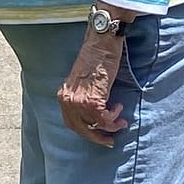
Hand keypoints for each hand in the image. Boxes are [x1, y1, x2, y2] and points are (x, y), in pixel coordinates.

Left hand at [57, 31, 128, 147]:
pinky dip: (113, 118)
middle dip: (97, 136)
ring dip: (111, 125)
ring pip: (95, 125)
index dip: (87, 132)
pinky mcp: (92, 99)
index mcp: (63, 96)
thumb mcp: (83, 81)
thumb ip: (83, 97)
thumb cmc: (96, 58)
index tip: (99, 135)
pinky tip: (118, 108)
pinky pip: (104, 119)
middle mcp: (67, 100)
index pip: (72, 123)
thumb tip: (95, 114)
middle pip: (81, 129)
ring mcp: (78, 101)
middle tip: (110, 139)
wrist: (101, 43)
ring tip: (120, 119)